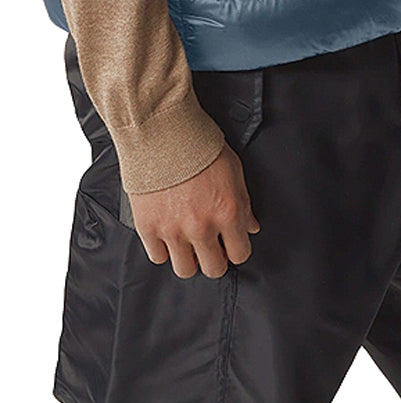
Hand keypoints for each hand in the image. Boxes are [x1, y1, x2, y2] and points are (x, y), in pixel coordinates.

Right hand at [127, 142, 260, 277]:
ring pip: (185, 269)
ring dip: (189, 259)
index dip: (236, 250)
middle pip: (213, 268)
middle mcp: (202, 227)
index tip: (230, 245)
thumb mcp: (234, 171)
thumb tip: (250, 227)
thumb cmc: (199, 146)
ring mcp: (173, 230)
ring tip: (188, 243)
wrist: (162, 132)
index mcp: (228, 213)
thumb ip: (244, 204)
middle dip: (215, 259)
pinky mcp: (148, 227)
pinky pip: (158, 257)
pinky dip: (164, 250)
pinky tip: (168, 236)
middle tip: (210, 246)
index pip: (240, 254)